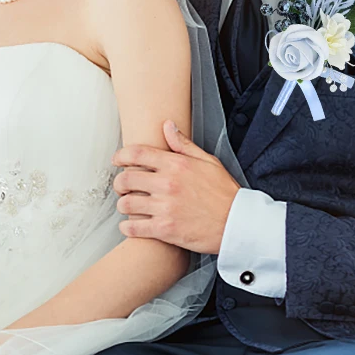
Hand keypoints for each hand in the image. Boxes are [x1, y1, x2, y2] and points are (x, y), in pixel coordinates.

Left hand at [112, 120, 240, 253]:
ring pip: (126, 204)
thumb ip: (183, 144)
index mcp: (176, 164)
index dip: (121, 155)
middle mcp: (167, 184)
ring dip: (123, 205)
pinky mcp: (165, 229)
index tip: (116, 160)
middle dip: (119, 183)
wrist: (237, 223)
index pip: (137, 153)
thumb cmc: (224, 192)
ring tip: (128, 207)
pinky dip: (127, 227)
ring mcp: (165, 207)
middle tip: (122, 188)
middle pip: (125, 179)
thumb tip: (167, 125)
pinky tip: (131, 225)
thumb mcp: (207, 161)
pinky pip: (134, 227)